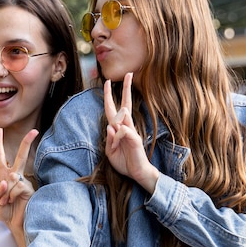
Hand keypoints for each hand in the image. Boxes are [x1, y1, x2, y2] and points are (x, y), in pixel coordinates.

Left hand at [0, 128, 37, 230]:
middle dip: (27, 142)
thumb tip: (6, 181)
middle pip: (21, 156)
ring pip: (12, 177)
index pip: (0, 156)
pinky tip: (12, 202)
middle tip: (34, 131)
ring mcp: (23, 182)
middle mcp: (15, 176)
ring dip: (4, 193)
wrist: (13, 224)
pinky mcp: (29, 189)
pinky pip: (16, 186)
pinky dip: (10, 196)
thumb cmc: (4, 211)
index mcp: (4, 175)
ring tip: (5, 203)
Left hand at [104, 73, 158, 192]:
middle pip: (125, 104)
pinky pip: (122, 131)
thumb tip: (111, 126)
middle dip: (126, 89)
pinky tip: (118, 144)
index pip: (114, 109)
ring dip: (117, 117)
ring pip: (122, 117)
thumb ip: (109, 139)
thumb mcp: (110, 151)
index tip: (108, 82)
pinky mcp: (135, 139)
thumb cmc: (124, 161)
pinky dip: (116, 137)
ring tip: (120, 133)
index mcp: (119, 128)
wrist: (137, 172)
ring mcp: (131, 132)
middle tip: (128, 74)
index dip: (110, 96)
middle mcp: (126, 127)